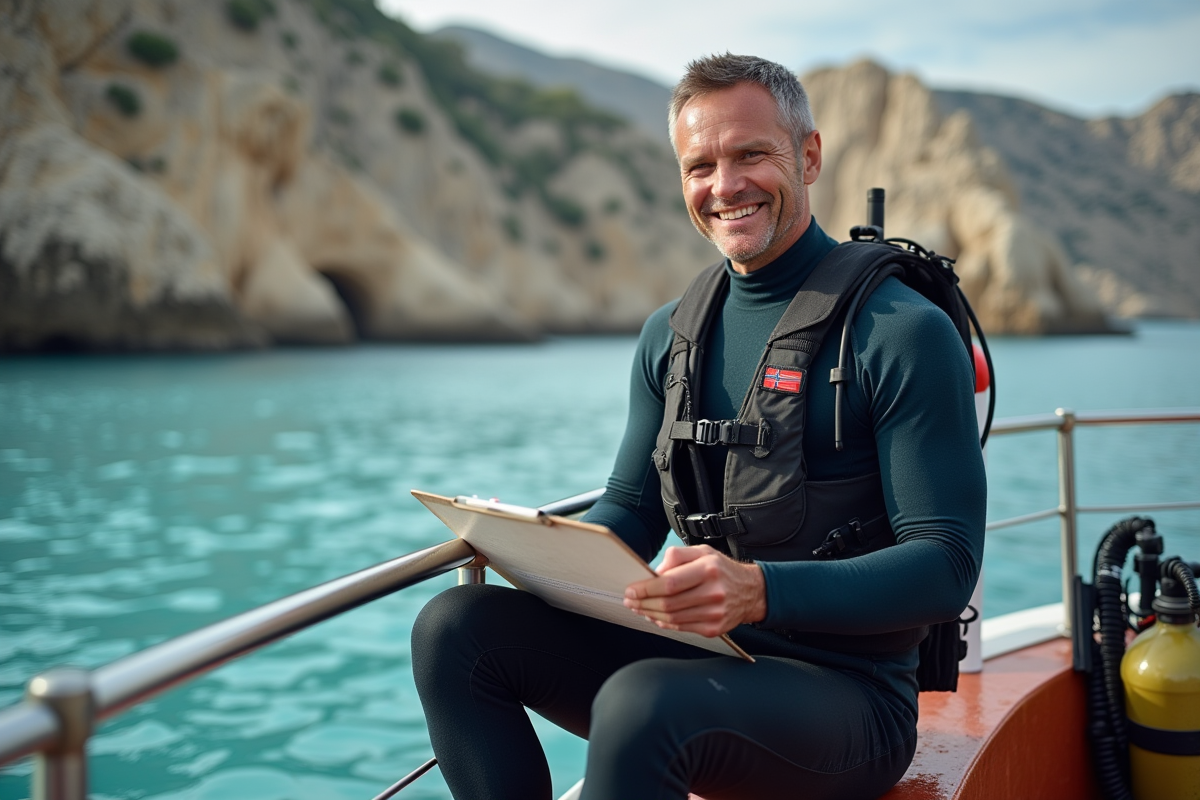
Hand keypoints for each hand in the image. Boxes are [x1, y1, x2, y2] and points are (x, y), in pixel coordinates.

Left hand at [623, 545, 766, 636]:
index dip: (645, 589)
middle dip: (643, 603)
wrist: (751, 591)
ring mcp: (714, 613)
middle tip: (630, 601)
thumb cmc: (722, 570)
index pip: (669, 583)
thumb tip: (655, 571)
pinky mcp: (714, 628)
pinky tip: (656, 617)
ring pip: (672, 619)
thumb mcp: (703, 551)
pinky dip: (664, 624)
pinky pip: (682, 628)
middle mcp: (713, 592)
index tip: (631, 590)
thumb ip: (677, 556)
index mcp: (708, 570)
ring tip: (640, 608)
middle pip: (668, 604)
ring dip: (650, 614)